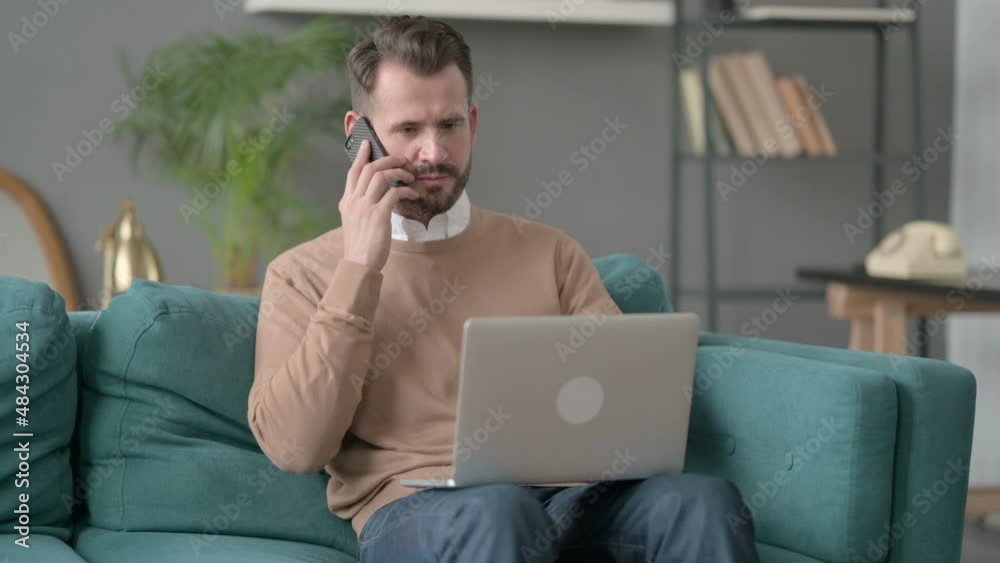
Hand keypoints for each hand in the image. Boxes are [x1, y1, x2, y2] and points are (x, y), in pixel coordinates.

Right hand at [340, 140, 419, 270]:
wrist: (359, 264)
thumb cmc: (360, 245)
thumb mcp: (354, 222)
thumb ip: (359, 206)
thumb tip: (371, 195)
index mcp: (347, 202)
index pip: (353, 172)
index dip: (361, 156)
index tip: (368, 143)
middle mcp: (353, 201)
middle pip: (369, 169)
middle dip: (387, 160)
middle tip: (401, 160)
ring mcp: (365, 207)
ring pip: (381, 176)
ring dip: (398, 172)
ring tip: (410, 176)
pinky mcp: (379, 216)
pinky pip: (394, 193)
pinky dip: (406, 190)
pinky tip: (413, 194)